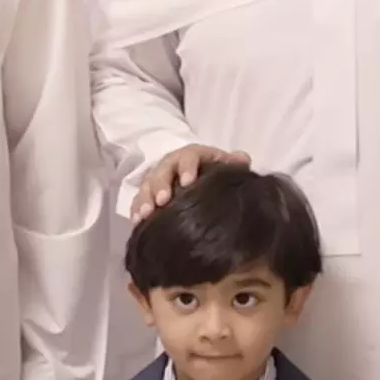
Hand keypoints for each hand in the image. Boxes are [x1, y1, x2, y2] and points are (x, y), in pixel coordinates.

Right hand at [131, 144, 250, 220]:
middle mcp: (170, 165)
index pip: (188, 157)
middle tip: (162, 201)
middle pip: (162, 171)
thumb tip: (242, 159)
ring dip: (145, 200)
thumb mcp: (223, 164)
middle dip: (161, 185)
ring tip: (145, 215)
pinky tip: (137, 223)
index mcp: (191, 156)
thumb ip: (233, 163)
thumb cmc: (211, 171)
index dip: (187, 167)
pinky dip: (136, 211)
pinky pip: (138, 200)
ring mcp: (156, 180)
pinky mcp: (147, 194)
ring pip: (147, 186)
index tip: (188, 182)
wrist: (195, 176)